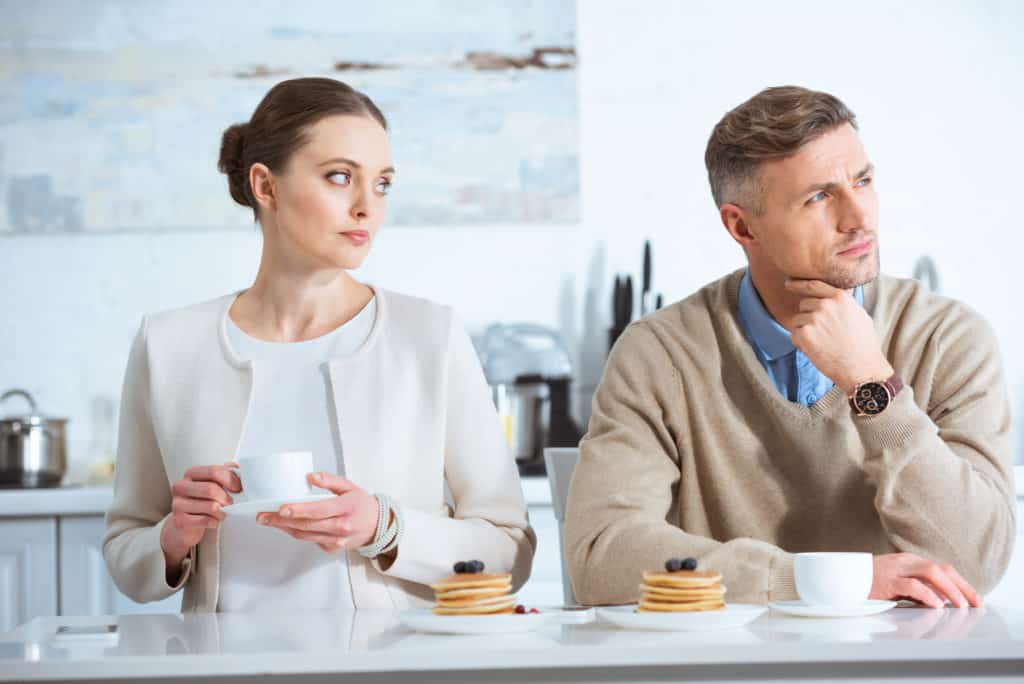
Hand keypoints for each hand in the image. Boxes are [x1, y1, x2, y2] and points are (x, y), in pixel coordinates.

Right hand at [161, 462, 241, 579]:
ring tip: (221, 513)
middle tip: (230, 504)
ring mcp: (178, 504)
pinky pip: (206, 520)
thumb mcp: (214, 485)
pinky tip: (213, 521)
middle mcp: (181, 486)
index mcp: (191, 474)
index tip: (238, 488)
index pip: (213, 471)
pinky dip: (215, 522)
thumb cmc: (203, 501)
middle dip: (226, 498)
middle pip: (211, 489)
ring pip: (211, 506)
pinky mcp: (180, 521)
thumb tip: (237, 466)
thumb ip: (226, 474)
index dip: (230, 480)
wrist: (185, 525)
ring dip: (222, 512)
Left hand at [257, 472, 380, 552]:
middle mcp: (340, 527)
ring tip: (268, 520)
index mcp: (345, 508)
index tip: (281, 508)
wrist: (377, 527)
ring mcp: (336, 540)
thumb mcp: (350, 486)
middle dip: (281, 520)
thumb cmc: (362, 504)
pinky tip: (286, 525)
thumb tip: (311, 476)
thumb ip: (330, 480)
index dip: (298, 510)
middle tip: (263, 516)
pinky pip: (310, 540)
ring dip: (284, 528)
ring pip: (304, 535)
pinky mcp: (331, 548)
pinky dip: (297, 532)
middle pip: (306, 525)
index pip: (318, 510)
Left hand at [784, 278, 893, 394]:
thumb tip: (830, 296)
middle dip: (809, 316)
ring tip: (824, 343)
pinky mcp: (804, 335)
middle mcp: (825, 305)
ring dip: (805, 331)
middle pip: (804, 304)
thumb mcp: (859, 315)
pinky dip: (801, 344)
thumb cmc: (864, 345)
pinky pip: (794, 335)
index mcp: (840, 298)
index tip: (788, 283)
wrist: (862, 369)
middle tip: (825, 333)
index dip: (798, 284)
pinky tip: (818, 350)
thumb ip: (842, 303)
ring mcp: (814, 319)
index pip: (813, 285)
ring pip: (798, 320)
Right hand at [871, 552, 981, 608]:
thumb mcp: (898, 585)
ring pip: (930, 572)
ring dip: (950, 590)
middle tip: (976, 603)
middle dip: (962, 586)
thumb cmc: (870, 583)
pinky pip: (911, 585)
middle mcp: (905, 561)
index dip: (961, 583)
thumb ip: (918, 588)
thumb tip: (943, 599)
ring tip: (960, 605)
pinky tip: (937, 604)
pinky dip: (927, 594)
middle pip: (941, 569)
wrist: (841, 578)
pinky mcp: (886, 580)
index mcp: (909, 561)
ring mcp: (895, 569)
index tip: (976, 599)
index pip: (942, 569)